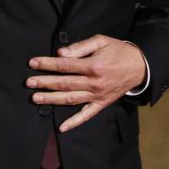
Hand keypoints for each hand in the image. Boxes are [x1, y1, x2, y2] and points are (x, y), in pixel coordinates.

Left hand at [26, 34, 147, 132]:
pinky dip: (74, 122)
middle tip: (29, 82)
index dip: (47, 64)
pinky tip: (61, 127)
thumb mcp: (101, 41)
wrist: (139, 66)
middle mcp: (94, 83)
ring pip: (70, 99)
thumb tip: (61, 53)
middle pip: (64, 83)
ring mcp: (97, 95)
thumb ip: (80, 46)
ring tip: (36, 99)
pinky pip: (86, 115)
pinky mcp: (101, 104)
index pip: (64, 65)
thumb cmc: (117, 51)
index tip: (32, 63)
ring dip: (52, 99)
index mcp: (93, 66)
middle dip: (44, 82)